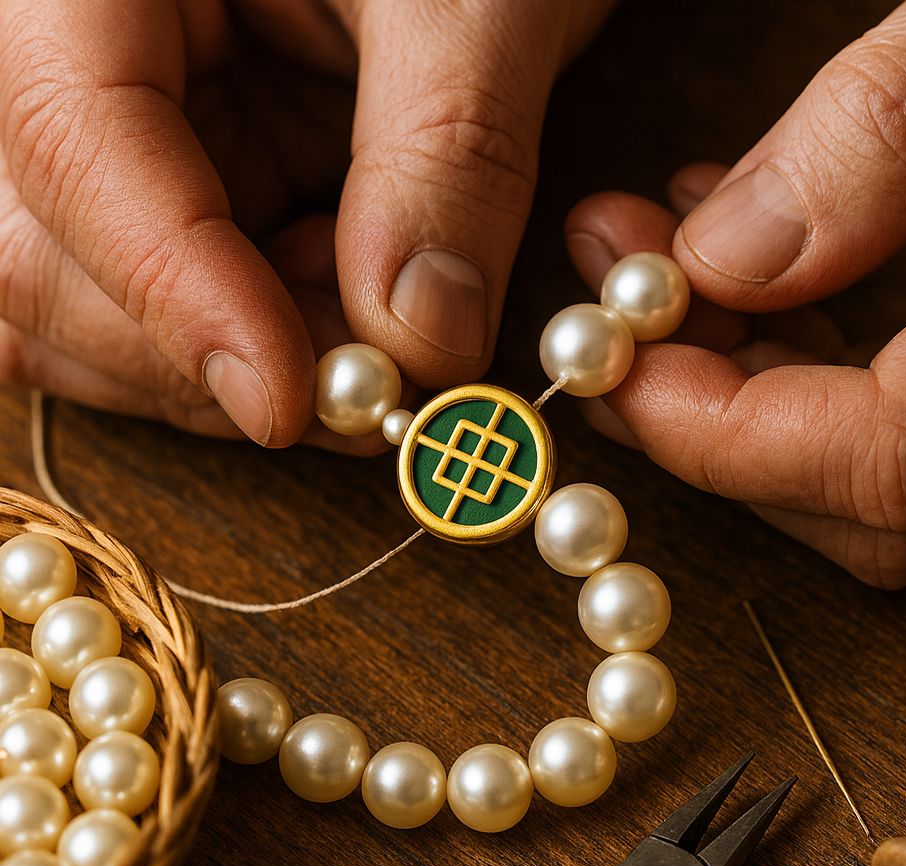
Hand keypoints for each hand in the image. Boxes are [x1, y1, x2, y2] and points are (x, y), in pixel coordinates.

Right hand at [0, 0, 610, 448]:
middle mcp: (73, 58)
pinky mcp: (173, 192)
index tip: (284, 401)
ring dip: (224, 374)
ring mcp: (121, 139)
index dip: (173, 292)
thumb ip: (448, 155)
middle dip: (206, 361)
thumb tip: (423, 335)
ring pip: (84, 313)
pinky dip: (246, 356)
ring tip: (363, 326)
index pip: (68, 138)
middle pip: (44, 258)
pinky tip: (333, 312)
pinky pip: (150, 321)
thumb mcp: (477, 2)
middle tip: (363, 385)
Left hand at [566, 0, 905, 587]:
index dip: (720, 427)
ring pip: (890, 494)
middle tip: (620, 309)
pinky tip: (767, 286)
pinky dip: (821, 389)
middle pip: (871, 509)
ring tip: (676, 276)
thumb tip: (720, 260)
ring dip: (753, 404)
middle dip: (713, 421)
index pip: (886, 460)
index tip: (611, 354)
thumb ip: (885, 134)